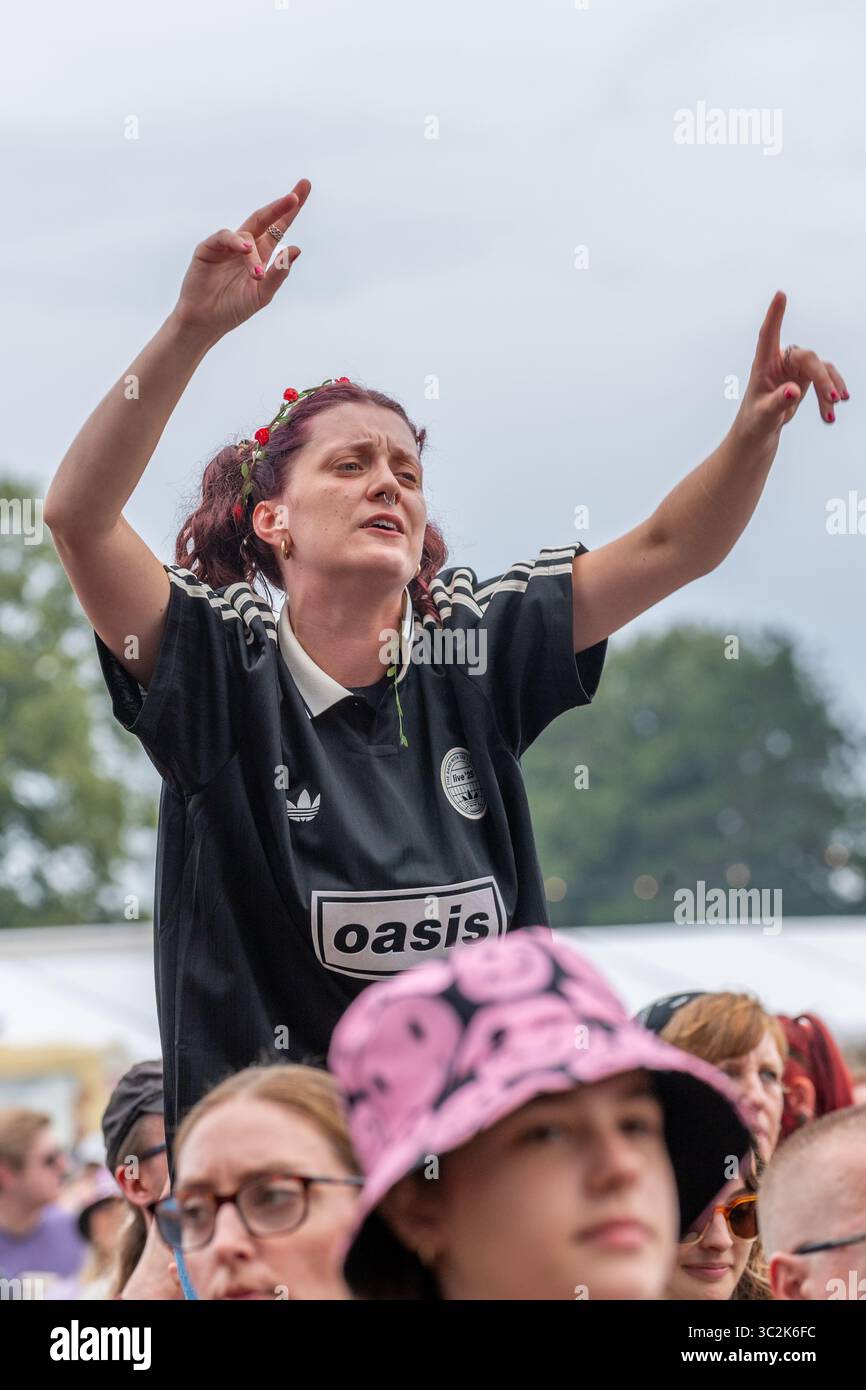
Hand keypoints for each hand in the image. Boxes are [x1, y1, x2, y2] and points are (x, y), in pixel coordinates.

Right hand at [170, 179, 310, 342]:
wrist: (206, 321)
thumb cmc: (234, 308)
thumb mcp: (262, 294)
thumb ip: (278, 273)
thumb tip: (296, 249)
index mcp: (261, 254)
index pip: (279, 227)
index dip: (291, 210)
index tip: (304, 187)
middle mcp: (245, 244)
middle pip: (265, 218)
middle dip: (280, 206)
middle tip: (295, 196)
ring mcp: (226, 245)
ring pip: (246, 235)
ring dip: (253, 254)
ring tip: (256, 275)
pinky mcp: (208, 248)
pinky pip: (223, 237)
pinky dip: (234, 242)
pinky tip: (243, 250)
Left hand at [734, 290, 848, 448]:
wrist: (759, 432)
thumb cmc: (754, 421)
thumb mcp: (764, 415)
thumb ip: (778, 402)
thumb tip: (793, 390)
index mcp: (763, 365)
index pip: (768, 335)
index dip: (774, 315)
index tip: (780, 294)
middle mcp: (779, 362)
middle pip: (806, 357)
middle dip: (822, 378)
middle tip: (834, 398)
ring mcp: (794, 369)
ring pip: (819, 368)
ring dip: (829, 386)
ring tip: (836, 405)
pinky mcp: (804, 378)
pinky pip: (824, 379)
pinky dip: (830, 393)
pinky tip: (831, 413)